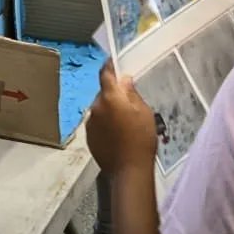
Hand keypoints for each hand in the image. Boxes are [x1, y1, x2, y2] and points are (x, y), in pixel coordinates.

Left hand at [87, 61, 156, 175]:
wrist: (129, 171)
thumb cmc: (141, 139)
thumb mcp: (144, 112)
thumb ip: (132, 93)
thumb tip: (124, 80)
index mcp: (110, 97)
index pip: (105, 73)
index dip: (109, 66)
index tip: (113, 62)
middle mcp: (96, 106)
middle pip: (103, 93)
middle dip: (113, 94)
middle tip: (127, 102)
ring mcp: (90, 122)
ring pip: (100, 108)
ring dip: (108, 110)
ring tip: (123, 122)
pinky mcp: (89, 137)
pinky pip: (97, 123)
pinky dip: (104, 123)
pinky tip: (116, 134)